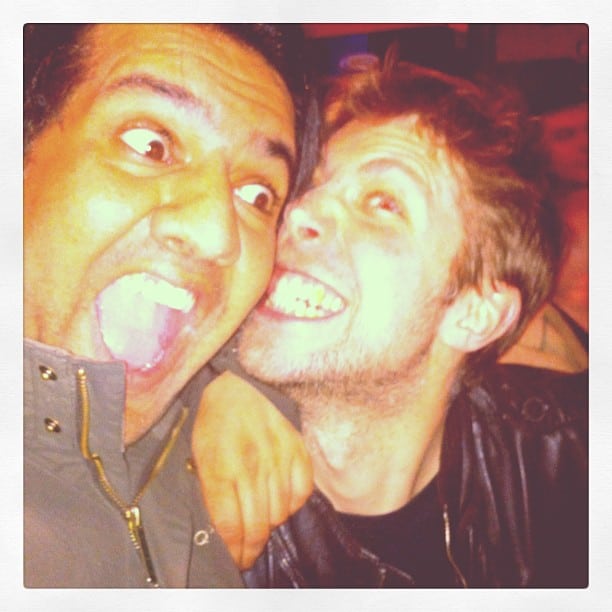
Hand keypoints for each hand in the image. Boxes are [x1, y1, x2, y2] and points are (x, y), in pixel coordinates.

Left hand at [192, 371, 312, 568]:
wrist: (240, 385)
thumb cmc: (214, 423)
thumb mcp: (199, 457)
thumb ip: (211, 493)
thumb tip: (225, 530)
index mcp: (220, 468)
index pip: (230, 526)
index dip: (233, 551)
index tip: (234, 558)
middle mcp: (251, 466)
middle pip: (257, 527)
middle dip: (251, 549)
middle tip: (248, 554)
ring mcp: (277, 458)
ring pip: (279, 514)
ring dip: (270, 525)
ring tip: (261, 521)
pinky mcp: (297, 450)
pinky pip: (301, 493)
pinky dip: (291, 503)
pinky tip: (281, 499)